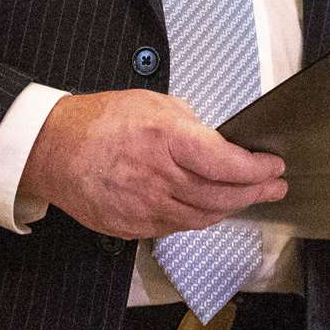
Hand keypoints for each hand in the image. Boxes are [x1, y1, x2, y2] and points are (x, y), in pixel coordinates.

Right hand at [19, 90, 286, 239]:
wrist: (55, 149)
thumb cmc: (99, 120)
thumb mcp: (152, 102)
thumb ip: (189, 124)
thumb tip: (216, 142)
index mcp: (166, 139)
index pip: (226, 163)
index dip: (256, 169)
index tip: (273, 166)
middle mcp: (159, 178)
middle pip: (221, 196)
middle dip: (254, 192)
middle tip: (274, 186)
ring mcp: (146, 207)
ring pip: (203, 217)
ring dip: (231, 208)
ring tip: (249, 197)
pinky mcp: (134, 227)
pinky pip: (177, 226)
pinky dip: (200, 218)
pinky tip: (211, 208)